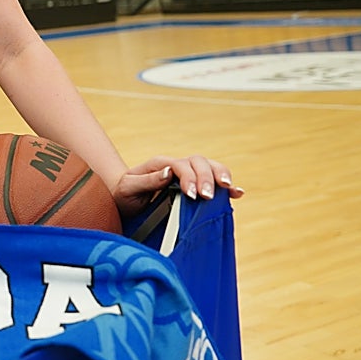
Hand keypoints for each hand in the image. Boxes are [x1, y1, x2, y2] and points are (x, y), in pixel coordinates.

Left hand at [111, 155, 244, 218]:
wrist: (123, 197)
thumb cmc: (124, 193)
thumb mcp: (128, 188)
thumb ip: (148, 180)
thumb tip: (169, 172)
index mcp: (160, 164)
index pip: (180, 165)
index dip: (189, 178)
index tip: (193, 195)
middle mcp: (176, 166)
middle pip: (198, 162)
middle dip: (207, 178)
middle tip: (208, 196)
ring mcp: (187, 174)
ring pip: (209, 167)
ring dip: (220, 177)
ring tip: (229, 189)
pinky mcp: (194, 185)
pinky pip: (213, 181)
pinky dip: (227, 186)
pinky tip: (237, 193)